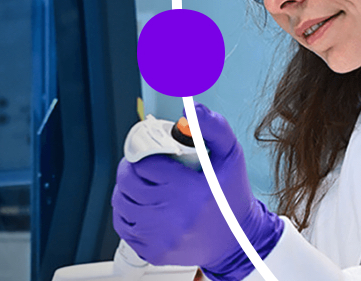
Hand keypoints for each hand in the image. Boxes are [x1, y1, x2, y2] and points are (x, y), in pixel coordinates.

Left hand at [112, 103, 283, 279]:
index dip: (145, 152)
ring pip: (121, 202)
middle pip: (128, 181)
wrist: (239, 240)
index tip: (152, 152)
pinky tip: (143, 205)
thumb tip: (191, 109)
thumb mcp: (230, 154)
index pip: (145, 163)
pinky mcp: (154, 252)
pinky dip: (127, 212)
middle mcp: (173, 216)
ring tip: (143, 183)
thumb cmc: (232, 194)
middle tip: (143, 164)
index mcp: (190, 190)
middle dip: (132, 167)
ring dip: (127, 188)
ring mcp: (162, 237)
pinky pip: (124, 225)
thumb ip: (212, 127)